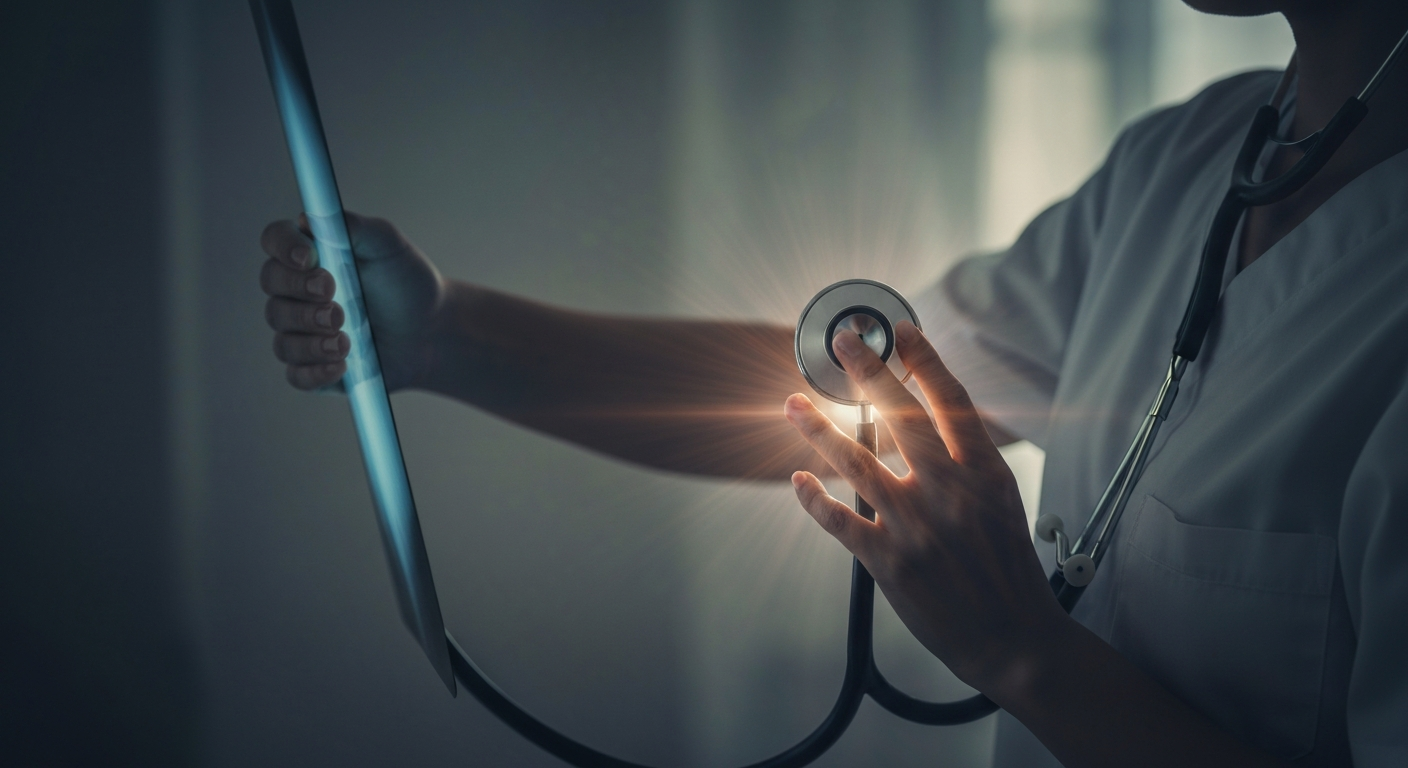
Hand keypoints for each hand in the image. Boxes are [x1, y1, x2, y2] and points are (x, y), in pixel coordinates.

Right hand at [259, 213, 444, 390]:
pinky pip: (297, 375)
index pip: (275, 240)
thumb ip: (355, 228)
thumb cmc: (406, 284)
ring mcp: (303, 332)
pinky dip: (316, 372)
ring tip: (347, 339)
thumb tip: (310, 217)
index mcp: (310, 256)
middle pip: (272, 286)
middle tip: (335, 297)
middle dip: (300, 292)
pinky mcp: (315, 368)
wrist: (433, 331)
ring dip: (312, 337)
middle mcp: (298, 293)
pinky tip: (343, 364)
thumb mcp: (389, 247)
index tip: (309, 257)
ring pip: (283, 336)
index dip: (283, 246)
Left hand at [784, 321, 1065, 696]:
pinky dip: (813, 497)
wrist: (1013, 639)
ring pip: (856, 460)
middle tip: (843, 341)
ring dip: (818, 428)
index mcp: (985, 474)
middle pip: (901, 415)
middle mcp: (949, 492)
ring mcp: (915, 525)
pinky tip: (799, 478)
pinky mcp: (888, 560)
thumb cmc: (1009, 573)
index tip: (902, 331)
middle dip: (867, 370)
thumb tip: (935, 423)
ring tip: (792, 404)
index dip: (925, 361)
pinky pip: (839, 519)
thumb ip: (969, 463)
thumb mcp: (1004, 503)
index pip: (952, 401)